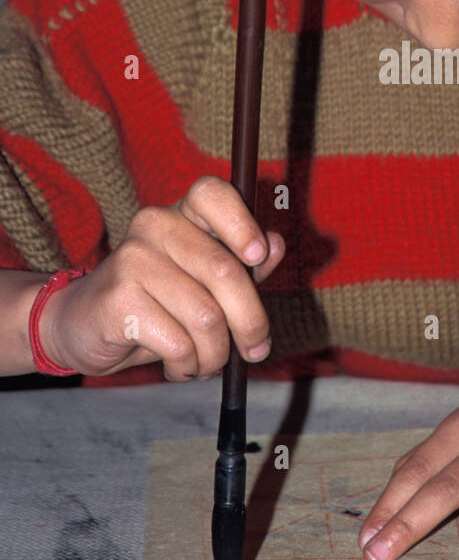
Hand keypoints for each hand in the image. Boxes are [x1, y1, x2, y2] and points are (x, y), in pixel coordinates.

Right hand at [38, 175, 284, 378]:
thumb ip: (241, 265)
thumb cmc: (156, 302)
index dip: (242, 223)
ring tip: (207, 363)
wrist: (83, 326)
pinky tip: (179, 366)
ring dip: (216, 354)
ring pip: (206, 316)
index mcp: (181, 214)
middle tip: (256, 351)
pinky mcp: (118, 299)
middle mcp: (155, 225)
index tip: (258, 257)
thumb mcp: (202, 282)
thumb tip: (276, 245)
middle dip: (251, 322)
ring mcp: (133, 259)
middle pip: (224, 270)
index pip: (213, 193)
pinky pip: (178, 343)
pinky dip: (188, 366)